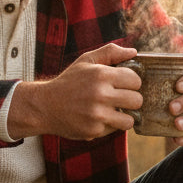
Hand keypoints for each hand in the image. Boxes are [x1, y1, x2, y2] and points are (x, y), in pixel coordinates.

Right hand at [8, 43, 142, 139]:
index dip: (131, 83)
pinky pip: (114, 130)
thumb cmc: (69, 82)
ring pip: (130, 120)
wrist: (45, 106)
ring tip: (113, 111)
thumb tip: (134, 52)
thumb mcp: (86, 61)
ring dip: (124, 116)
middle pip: (137, 100)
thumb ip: (110, 52)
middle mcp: (100, 94)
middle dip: (131, 99)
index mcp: (101, 74)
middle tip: (120, 99)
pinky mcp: (94, 131)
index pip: (136, 80)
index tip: (123, 85)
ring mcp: (97, 115)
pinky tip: (98, 119)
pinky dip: (109, 125)